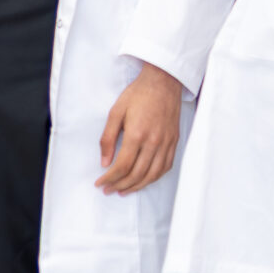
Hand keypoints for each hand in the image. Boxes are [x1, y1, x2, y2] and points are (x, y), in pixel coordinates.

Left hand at [97, 62, 185, 194]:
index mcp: (137, 134)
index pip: (122, 166)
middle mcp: (154, 141)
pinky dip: (154, 177)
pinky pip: (166, 166)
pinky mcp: (174, 141)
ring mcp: (166, 142)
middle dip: (120, 185)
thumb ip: (108, 139)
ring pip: (152, 174)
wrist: (163, 82)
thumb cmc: (138, 94)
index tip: (100, 183)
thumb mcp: (115, 112)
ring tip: (124, 190)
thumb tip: (104, 162)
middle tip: (108, 190)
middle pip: (137, 174)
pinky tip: (144, 180)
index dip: (109, 178)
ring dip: (137, 186)